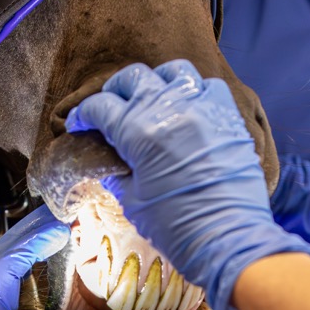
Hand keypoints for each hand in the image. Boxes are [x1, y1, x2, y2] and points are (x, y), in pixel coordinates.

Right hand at [66, 60, 309, 309]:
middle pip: (132, 78)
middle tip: (111, 109)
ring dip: (155, 82)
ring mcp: (201, 106)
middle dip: (115, 91)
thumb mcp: (134, 201)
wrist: (228, 238)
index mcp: (137, 131)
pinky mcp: (227, 114)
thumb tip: (110, 162)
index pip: (99, 106)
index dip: (83, 115)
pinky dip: (193, 91)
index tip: (80, 125)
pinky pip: (207, 85)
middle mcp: (168, 109)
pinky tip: (187, 108)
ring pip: (171, 71)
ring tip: (151, 99)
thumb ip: (118, 174)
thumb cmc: (177, 227)